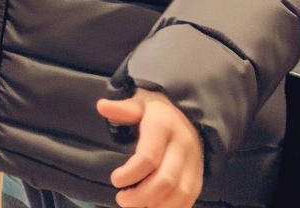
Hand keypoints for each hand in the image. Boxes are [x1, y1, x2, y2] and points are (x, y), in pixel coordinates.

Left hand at [97, 89, 203, 207]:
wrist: (187, 115)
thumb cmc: (155, 111)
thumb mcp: (138, 103)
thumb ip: (122, 109)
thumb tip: (101, 106)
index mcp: (164, 125)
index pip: (148, 157)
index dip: (130, 173)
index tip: (115, 180)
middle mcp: (182, 145)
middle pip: (165, 180)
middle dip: (141, 196)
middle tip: (122, 199)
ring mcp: (194, 163)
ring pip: (179, 194)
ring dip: (156, 205)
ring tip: (135, 205)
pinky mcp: (198, 176)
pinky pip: (189, 199)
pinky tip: (153, 207)